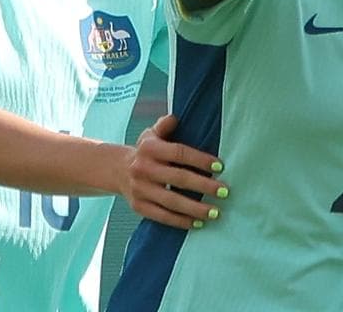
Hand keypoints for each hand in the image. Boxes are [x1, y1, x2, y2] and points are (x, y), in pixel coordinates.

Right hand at [123, 114, 228, 229]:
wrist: (117, 170)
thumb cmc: (145, 151)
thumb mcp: (151, 134)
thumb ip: (164, 125)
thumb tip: (174, 118)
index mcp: (149, 149)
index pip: (178, 153)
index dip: (199, 159)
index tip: (220, 166)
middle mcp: (143, 169)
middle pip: (178, 178)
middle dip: (204, 186)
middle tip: (225, 191)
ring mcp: (140, 190)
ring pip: (171, 201)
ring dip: (195, 208)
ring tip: (215, 212)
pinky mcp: (139, 207)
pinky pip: (162, 216)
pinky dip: (181, 221)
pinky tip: (198, 223)